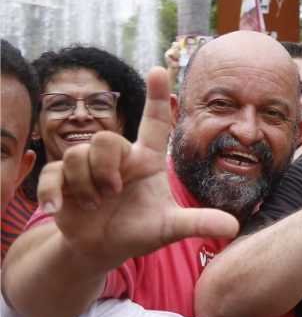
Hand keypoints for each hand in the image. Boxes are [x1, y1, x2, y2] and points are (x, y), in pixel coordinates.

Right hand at [37, 68, 238, 267]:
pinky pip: (51, 174)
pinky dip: (52, 192)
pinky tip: (57, 209)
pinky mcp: (61, 181)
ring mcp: (87, 168)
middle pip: (104, 139)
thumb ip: (198, 223)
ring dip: (85, 183)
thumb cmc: (139, 230)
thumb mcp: (170, 228)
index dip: (156, 97)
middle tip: (113, 193)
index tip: (158, 68)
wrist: (103, 247)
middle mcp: (118, 158)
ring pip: (76, 154)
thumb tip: (234, 227)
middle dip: (106, 169)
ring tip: (95, 204)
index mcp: (146, 160)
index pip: (153, 122)